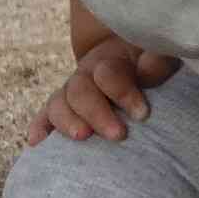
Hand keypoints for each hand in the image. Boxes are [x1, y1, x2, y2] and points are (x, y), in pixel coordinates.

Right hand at [26, 35, 180, 145]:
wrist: (139, 61)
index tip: (142, 114)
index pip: (107, 73)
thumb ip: (158, 60)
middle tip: (118, 134)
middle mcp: (86, 75)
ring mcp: (73, 92)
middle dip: (96, 113)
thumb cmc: (155, 62)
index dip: (121, 92)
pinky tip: (36, 142)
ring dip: (67, 122)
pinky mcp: (67, 110)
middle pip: (79, 91)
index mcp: (111, 59)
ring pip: (59, 104)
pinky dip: (40, 127)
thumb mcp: (162, 56)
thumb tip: (144, 71)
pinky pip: (46, 117)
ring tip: (82, 137)